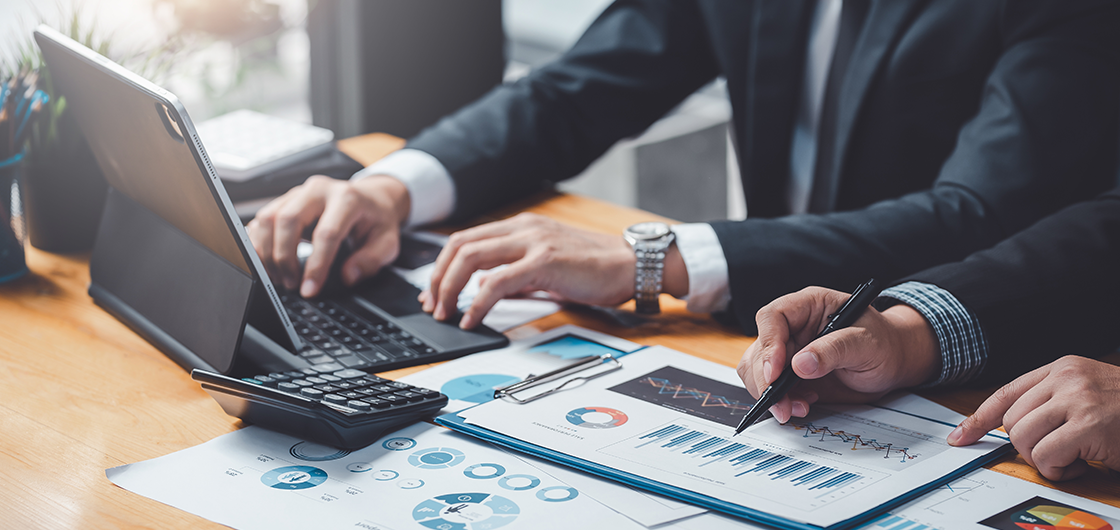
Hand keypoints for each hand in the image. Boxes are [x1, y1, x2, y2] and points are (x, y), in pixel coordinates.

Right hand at [246, 175, 409, 296]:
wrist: (372, 198)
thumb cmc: (377, 220)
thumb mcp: (387, 242)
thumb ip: (371, 260)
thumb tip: (348, 276)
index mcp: (347, 198)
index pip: (326, 233)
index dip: (316, 265)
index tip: (309, 289)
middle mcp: (319, 190)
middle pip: (288, 219)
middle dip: (284, 257)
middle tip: (290, 284)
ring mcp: (299, 192)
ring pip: (268, 217)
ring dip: (267, 251)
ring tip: (278, 276)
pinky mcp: (285, 199)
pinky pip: (262, 218)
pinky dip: (259, 242)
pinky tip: (266, 261)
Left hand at [420, 213, 687, 328]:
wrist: (632, 264)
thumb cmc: (595, 268)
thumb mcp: (547, 266)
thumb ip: (517, 273)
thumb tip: (487, 290)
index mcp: (521, 227)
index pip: (466, 240)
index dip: (443, 267)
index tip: (436, 293)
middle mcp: (523, 228)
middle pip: (459, 246)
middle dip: (438, 278)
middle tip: (434, 306)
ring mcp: (533, 242)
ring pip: (470, 259)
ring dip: (449, 289)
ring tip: (447, 314)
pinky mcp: (544, 261)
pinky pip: (496, 282)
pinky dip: (477, 303)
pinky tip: (473, 319)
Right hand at [736, 287, 938, 422]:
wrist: (894, 364)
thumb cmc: (884, 343)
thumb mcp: (867, 343)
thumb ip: (835, 350)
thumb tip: (800, 364)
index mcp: (809, 306)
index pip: (773, 317)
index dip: (769, 344)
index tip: (776, 372)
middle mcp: (793, 327)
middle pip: (760, 348)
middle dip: (765, 380)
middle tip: (780, 403)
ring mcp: (789, 351)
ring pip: (757, 370)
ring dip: (770, 394)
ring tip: (796, 408)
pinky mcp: (790, 375)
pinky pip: (770, 388)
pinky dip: (779, 402)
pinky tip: (801, 406)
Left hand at [948, 356, 1119, 480]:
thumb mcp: (1088, 394)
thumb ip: (1053, 403)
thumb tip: (1011, 430)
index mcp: (1062, 367)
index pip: (1006, 393)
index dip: (979, 418)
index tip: (960, 436)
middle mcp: (1066, 377)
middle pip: (1012, 421)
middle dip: (1029, 446)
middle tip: (1061, 453)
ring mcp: (1078, 398)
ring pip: (1024, 439)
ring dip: (1046, 460)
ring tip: (1076, 457)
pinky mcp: (1090, 424)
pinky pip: (1047, 455)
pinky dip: (1061, 469)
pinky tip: (1086, 464)